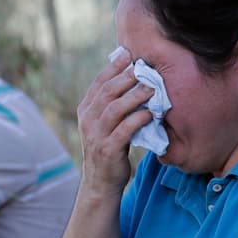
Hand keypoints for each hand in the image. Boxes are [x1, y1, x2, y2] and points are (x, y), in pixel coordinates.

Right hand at [75, 47, 153, 192]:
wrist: (100, 183)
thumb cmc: (108, 149)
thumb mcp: (104, 124)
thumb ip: (112, 104)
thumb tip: (133, 79)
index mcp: (86, 110)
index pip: (98, 83)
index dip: (113, 67)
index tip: (129, 54)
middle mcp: (88, 120)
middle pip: (107, 92)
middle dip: (126, 77)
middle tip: (144, 68)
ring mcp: (96, 135)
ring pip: (115, 108)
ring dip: (135, 96)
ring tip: (152, 88)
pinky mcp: (108, 150)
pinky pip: (124, 130)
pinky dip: (139, 119)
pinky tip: (151, 113)